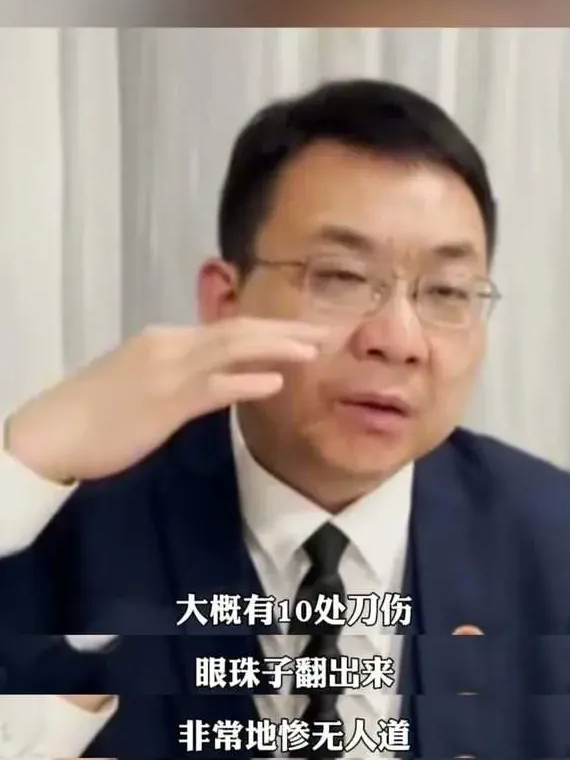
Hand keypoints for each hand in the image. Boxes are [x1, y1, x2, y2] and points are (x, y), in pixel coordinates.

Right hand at [6, 319, 328, 483]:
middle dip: (284, 330)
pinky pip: (214, 388)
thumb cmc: (94, 412)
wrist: (53, 431)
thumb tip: (214, 378)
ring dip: (276, 348)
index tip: (304, 331)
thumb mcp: (140, 380)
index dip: (269, 328)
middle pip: (238, 331)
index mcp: (165, 340)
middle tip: (326, 332)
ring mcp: (168, 372)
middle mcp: (170, 346)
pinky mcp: (164, 402)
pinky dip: (247, 382)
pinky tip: (276, 383)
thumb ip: (179, 374)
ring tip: (315, 349)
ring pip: (232, 350)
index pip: (227, 328)